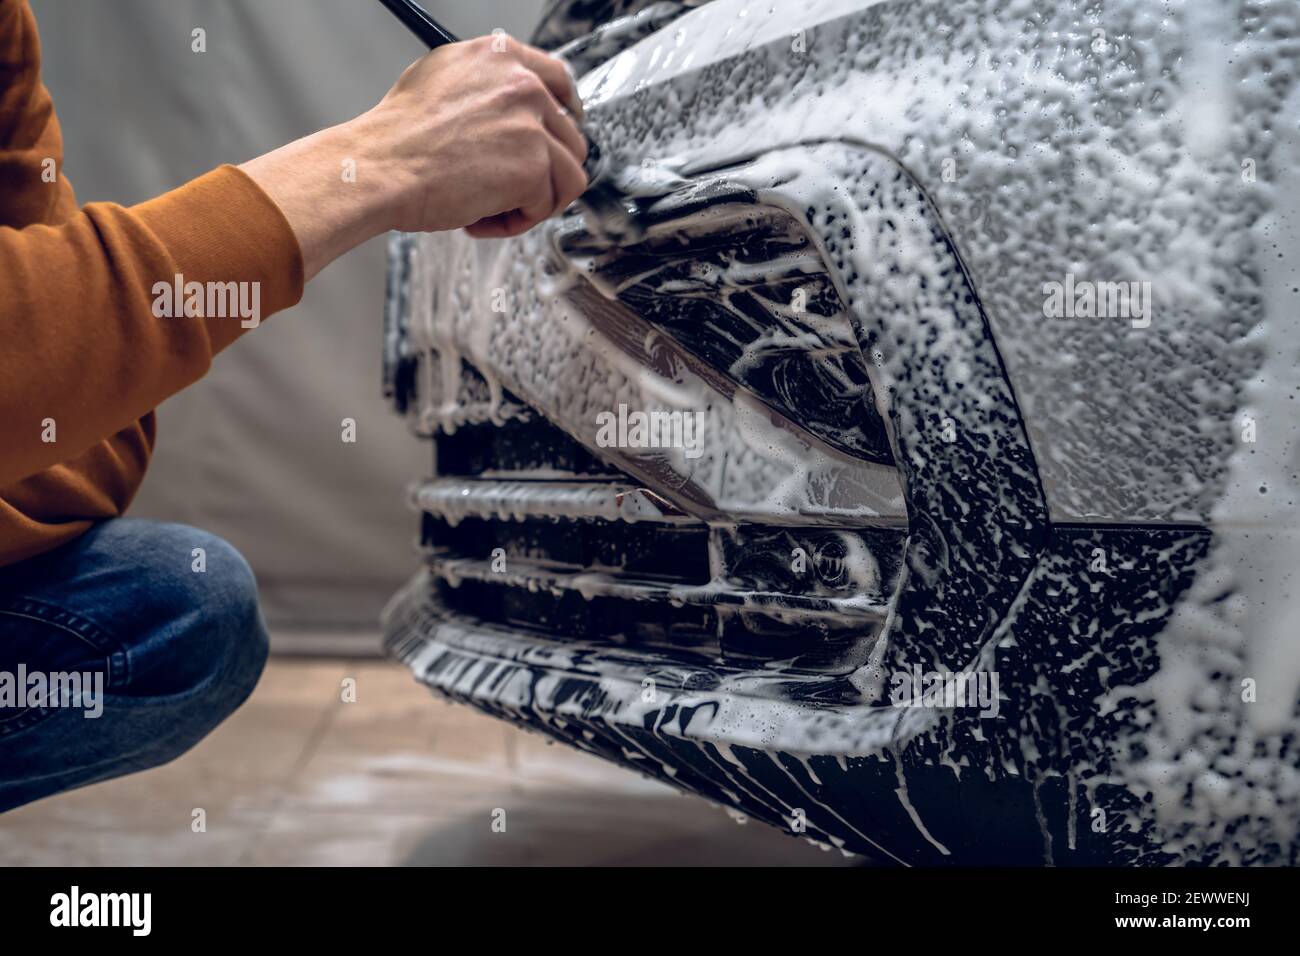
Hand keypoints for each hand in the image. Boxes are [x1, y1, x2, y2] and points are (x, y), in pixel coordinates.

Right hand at [240, 35, 587, 280]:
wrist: (379, 168)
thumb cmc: (396, 138)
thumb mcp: (439, 80)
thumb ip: (483, 87)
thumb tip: (504, 107)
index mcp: (501, 56)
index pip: (559, 81)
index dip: (565, 117)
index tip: (556, 139)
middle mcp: (522, 84)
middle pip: (571, 136)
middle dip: (545, 171)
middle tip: (512, 190)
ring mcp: (532, 125)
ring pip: (568, 175)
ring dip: (534, 200)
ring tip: (491, 208)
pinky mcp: (534, 167)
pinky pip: (546, 206)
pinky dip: (516, 222)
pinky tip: (479, 217)